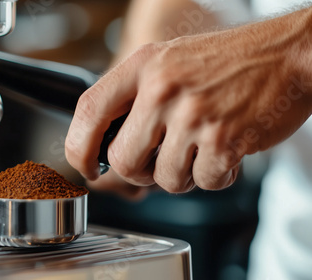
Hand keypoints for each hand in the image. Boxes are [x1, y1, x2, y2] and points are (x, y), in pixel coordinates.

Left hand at [65, 8, 311, 192]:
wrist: (286, 55)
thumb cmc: (226, 62)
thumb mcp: (167, 63)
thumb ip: (133, 98)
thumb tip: (104, 145)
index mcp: (143, 66)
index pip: (88, 111)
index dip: (79, 148)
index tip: (86, 166)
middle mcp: (163, 89)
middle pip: (123, 161)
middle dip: (140, 172)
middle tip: (160, 159)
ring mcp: (193, 115)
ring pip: (164, 180)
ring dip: (182, 174)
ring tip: (200, 146)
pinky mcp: (223, 140)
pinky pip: (203, 183)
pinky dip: (214, 175)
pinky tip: (225, 150)